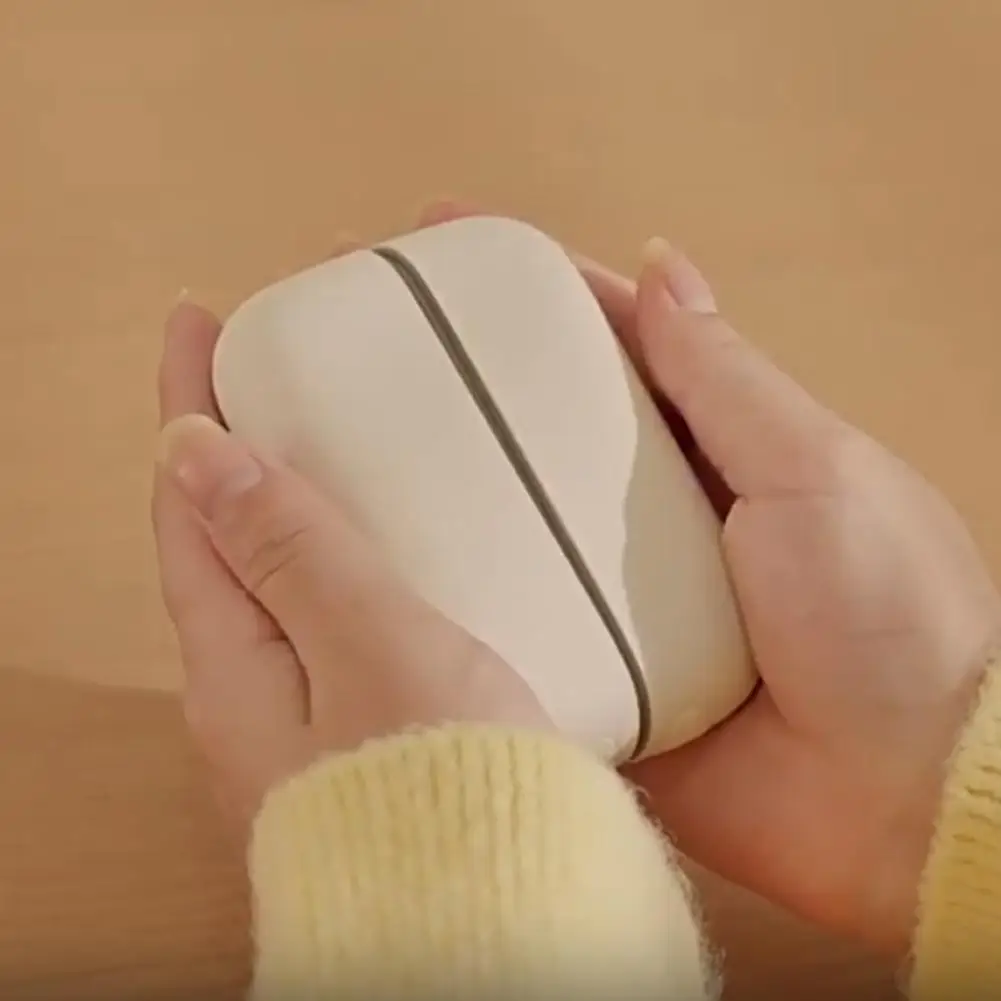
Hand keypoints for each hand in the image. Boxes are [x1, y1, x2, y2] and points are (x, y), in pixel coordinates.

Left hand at [151, 293, 549, 832]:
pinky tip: (406, 540)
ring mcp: (313, 708)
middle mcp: (258, 689)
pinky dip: (354, 557)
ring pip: (287, 574)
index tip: (196, 323)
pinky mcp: (372, 720)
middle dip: (238, 444)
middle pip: (228, 534)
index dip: (189, 404)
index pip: (190, 501)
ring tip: (337, 435)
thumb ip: (289, 547)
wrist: (500, 911)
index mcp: (237, 663)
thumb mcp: (369, 644)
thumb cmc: (439, 789)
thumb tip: (194, 451)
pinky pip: (340, 615)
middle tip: (273, 373)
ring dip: (298, 498)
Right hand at [421, 202, 1000, 958]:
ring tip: (334, 443)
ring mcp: (614, 596)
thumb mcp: (815, 470)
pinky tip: (376, 567)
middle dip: (457, 382)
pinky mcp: (594, 674)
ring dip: (439, 489)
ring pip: (511, 525)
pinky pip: (513, 626)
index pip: (605, 342)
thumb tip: (664, 267)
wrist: (902, 802)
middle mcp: (650, 515)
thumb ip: (726, 380)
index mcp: (709, 446)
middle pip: (540, 430)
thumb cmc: (888, 619)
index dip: (527, 291)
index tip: (441, 241)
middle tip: (352, 342)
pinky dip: (459, 597)